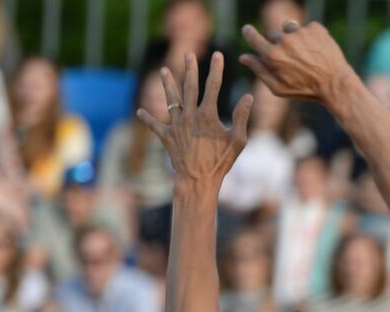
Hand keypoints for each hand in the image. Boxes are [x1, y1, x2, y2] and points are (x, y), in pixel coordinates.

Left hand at [138, 52, 251, 191]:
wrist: (198, 180)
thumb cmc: (221, 162)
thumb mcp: (238, 141)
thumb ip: (242, 117)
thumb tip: (248, 96)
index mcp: (208, 115)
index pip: (214, 86)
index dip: (216, 69)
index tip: (218, 54)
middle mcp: (190, 116)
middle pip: (189, 87)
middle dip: (189, 69)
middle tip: (187, 54)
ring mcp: (176, 125)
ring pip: (171, 100)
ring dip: (167, 84)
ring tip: (163, 70)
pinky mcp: (167, 137)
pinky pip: (155, 125)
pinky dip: (148, 118)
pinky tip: (140, 111)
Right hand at [240, 21, 355, 106]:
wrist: (336, 84)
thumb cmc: (306, 90)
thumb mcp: (279, 88)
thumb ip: (259, 71)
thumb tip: (243, 57)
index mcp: (273, 56)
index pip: (252, 36)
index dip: (249, 33)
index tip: (248, 30)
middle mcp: (284, 41)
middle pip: (274, 36)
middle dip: (279, 45)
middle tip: (293, 61)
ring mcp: (300, 33)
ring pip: (289, 29)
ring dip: (293, 38)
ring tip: (304, 54)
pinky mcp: (315, 28)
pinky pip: (306, 28)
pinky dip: (310, 37)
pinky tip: (316, 51)